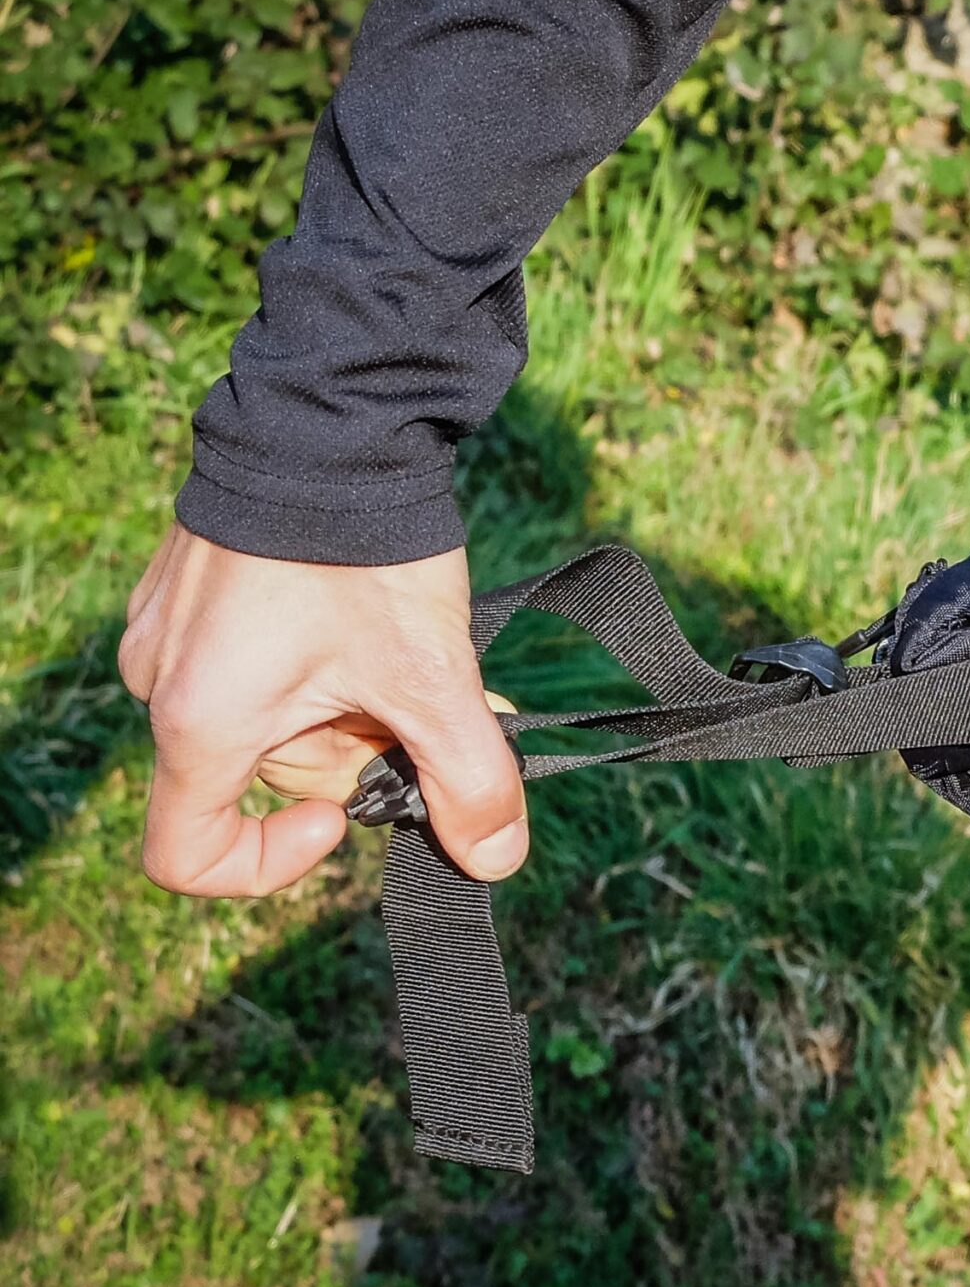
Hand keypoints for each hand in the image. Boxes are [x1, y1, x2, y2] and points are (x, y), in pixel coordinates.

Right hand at [119, 526, 527, 896]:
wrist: (334, 420)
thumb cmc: (365, 554)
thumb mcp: (431, 677)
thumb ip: (468, 778)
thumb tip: (491, 860)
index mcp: (200, 722)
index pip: (189, 856)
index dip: (267, 865)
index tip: (343, 818)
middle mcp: (162, 683)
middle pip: (270, 772)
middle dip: (362, 747)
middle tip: (433, 698)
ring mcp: (171, 633)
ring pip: (276, 715)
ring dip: (356, 702)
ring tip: (422, 651)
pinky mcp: (192, 591)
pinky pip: (259, 661)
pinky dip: (328, 661)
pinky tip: (385, 620)